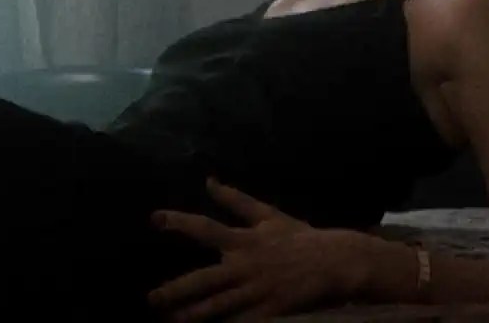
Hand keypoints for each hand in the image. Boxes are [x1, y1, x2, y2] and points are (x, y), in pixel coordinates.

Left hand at [148, 178, 369, 321]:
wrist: (337, 260)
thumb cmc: (300, 238)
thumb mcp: (268, 215)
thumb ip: (236, 200)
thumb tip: (208, 181)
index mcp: (244, 240)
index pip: (205, 228)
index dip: (179, 222)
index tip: (154, 219)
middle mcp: (246, 265)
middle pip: (204, 279)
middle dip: (175, 290)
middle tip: (151, 299)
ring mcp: (258, 291)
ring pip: (219, 306)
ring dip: (193, 315)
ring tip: (172, 321)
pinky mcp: (271, 311)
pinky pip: (243, 321)